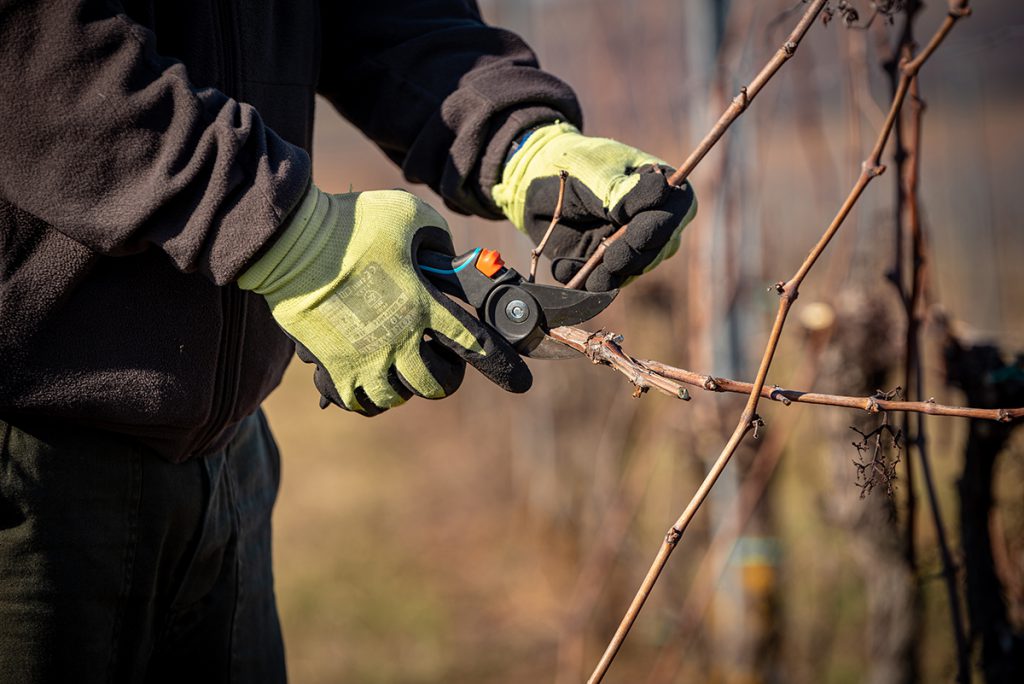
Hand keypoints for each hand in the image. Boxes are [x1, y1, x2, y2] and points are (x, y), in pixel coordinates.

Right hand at [238, 187, 531, 414]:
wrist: (290, 241)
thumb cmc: (351, 223)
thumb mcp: (410, 216)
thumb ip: (438, 239)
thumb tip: (444, 256)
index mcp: (424, 304)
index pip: (475, 344)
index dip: (502, 366)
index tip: (518, 381)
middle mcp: (399, 338)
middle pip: (436, 385)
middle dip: (443, 376)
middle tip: (435, 360)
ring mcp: (364, 357)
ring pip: (396, 398)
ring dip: (403, 386)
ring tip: (397, 366)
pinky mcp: (332, 365)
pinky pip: (359, 402)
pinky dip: (367, 397)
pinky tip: (368, 378)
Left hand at [492, 122, 696, 291]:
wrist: (533, 180)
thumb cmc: (572, 166)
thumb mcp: (597, 174)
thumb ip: (625, 191)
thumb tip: (665, 189)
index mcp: (659, 187)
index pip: (677, 210)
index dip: (660, 227)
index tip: (634, 235)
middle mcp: (651, 220)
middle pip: (659, 248)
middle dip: (634, 258)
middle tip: (611, 260)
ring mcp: (629, 245)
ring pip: (632, 271)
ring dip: (610, 277)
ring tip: (590, 276)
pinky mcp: (603, 265)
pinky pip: (601, 282)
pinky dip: (583, 280)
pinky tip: (563, 267)